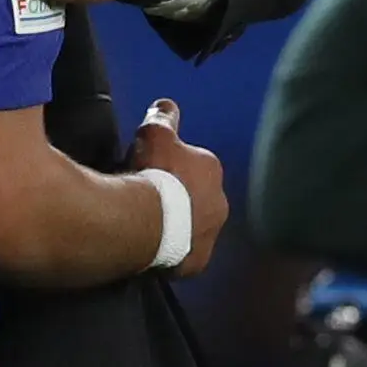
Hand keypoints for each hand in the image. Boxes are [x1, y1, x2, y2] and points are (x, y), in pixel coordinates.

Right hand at [130, 98, 226, 277]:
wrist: (146, 222)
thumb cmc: (153, 174)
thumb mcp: (154, 134)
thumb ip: (162, 117)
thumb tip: (166, 104)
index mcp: (212, 170)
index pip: (195, 166)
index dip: (173, 167)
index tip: (153, 172)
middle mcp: (220, 204)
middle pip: (197, 198)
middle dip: (179, 198)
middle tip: (149, 200)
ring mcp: (210, 236)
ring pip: (193, 228)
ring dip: (177, 226)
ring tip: (149, 226)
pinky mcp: (197, 262)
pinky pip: (184, 254)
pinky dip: (173, 251)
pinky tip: (153, 247)